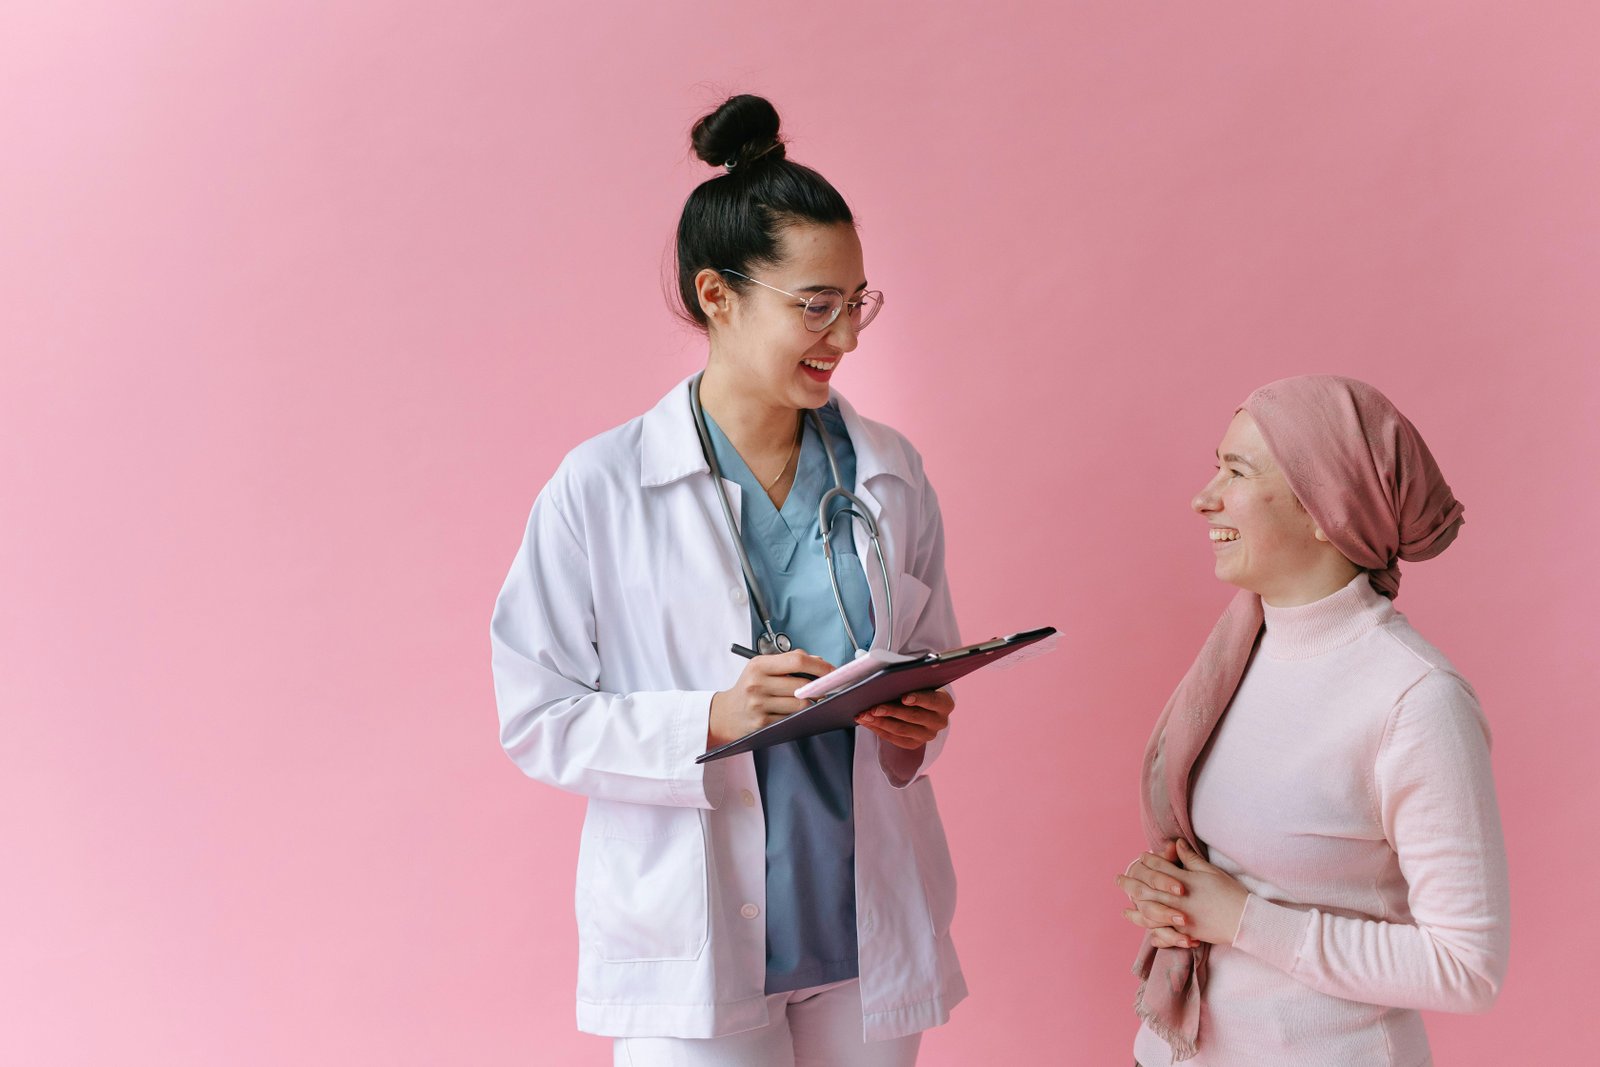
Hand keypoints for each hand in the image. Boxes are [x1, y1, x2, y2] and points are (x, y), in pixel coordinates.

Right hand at [708, 649, 835, 746]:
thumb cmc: (748, 688)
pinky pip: (792, 719)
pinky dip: (799, 716)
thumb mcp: (762, 668)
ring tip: (808, 700)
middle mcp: (757, 684)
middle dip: (818, 688)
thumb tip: (819, 661)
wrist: (725, 714)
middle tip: (825, 689)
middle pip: (802, 685)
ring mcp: (759, 706)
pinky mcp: (762, 724)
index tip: (832, 671)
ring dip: (811, 704)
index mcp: (758, 666)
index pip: (797, 660)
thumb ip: (789, 662)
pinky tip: (795, 712)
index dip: (820, 666)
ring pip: (801, 705)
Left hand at [855, 688, 953, 749]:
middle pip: (913, 717)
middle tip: (874, 708)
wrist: (921, 705)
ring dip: (880, 722)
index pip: (932, 701)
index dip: (919, 699)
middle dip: (891, 711)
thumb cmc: (918, 688)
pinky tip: (867, 722)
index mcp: (945, 703)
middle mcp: (940, 722)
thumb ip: (910, 681)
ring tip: (864, 715)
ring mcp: (927, 735)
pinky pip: (894, 739)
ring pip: (901, 730)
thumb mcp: (919, 682)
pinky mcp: (915, 744)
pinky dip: (878, 729)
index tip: (904, 697)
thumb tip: (887, 679)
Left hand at [1118, 839, 1249, 946]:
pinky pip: (1166, 934)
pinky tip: (1148, 936)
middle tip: (1118, 879)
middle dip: (1131, 883)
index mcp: (1183, 881)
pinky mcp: (1187, 932)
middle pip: (1148, 890)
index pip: (1160, 868)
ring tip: (1125, 910)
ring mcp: (1180, 917)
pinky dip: (1155, 934)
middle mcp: (1178, 899)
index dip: (1149, 862)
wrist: (1245, 919)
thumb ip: (1190, 859)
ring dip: (1137, 911)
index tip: (1140, 858)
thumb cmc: (1229, 892)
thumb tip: (1176, 843)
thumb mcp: (1210, 871)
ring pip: (1151, 913)